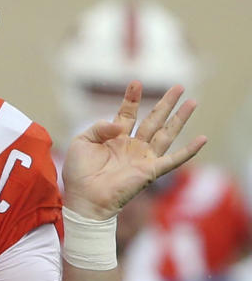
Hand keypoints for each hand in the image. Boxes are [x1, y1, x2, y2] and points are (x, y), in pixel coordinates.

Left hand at [61, 81, 206, 219]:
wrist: (84, 198)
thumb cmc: (78, 172)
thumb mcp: (81, 142)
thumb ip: (99, 128)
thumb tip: (120, 124)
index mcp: (114, 138)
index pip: (128, 113)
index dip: (132, 98)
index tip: (136, 82)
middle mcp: (132, 146)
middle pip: (153, 119)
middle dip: (165, 103)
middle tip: (179, 86)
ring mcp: (142, 158)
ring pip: (166, 133)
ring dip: (180, 118)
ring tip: (192, 102)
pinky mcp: (150, 171)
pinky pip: (174, 160)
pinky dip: (189, 150)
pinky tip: (202, 138)